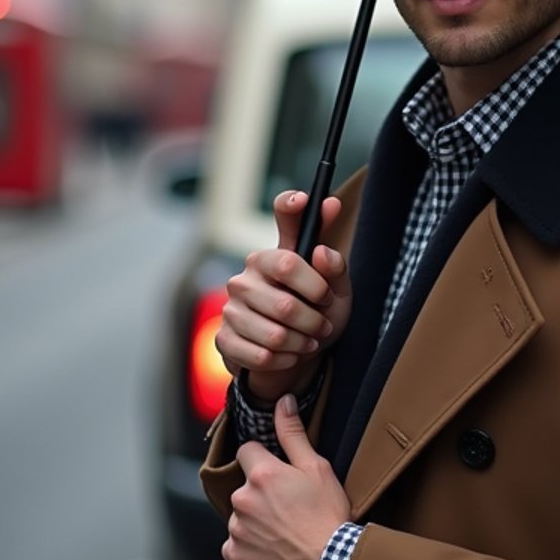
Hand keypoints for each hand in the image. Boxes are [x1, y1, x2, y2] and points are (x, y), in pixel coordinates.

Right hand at [215, 189, 352, 403]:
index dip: (291, 206)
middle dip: (315, 320)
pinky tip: (288, 355)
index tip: (303, 199)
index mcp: (275, 256)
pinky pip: (260, 354)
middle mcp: (247, 275)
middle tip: (324, 325)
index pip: (283, 222)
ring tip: (308, 341)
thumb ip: (334, 268)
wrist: (293, 359)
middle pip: (287, 300)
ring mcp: (231, 306)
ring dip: (301, 343)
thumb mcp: (336, 294)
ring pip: (274, 332)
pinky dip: (284, 360)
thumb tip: (322, 251)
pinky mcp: (224, 338)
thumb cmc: (315, 317)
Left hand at [222, 394, 350, 559]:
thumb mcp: (318, 470)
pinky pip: (236, 546)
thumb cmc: (329, 519)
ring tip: (284, 534)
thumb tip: (283, 401)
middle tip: (290, 509)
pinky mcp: (234, 557)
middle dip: (261, 494)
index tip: (282, 477)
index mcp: (262, 475)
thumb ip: (293, 434)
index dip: (265, 461)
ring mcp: (235, 531)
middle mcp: (242, 500)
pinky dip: (250, 548)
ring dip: (256, 522)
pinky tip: (274, 552)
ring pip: (241, 517)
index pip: (248, 452)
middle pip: (245, 487)